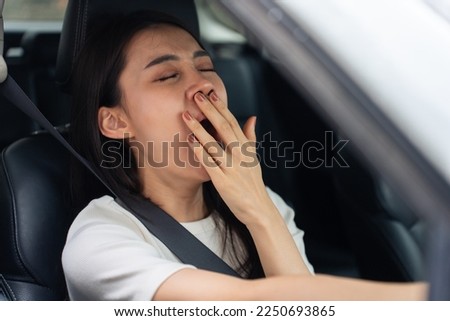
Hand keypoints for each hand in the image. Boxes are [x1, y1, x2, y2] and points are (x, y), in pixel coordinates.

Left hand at [182, 91, 277, 225]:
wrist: (258, 208)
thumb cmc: (253, 183)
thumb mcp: (254, 158)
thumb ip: (250, 137)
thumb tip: (252, 117)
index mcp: (246, 148)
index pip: (232, 122)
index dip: (221, 108)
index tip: (210, 94)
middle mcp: (240, 155)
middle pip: (223, 128)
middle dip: (209, 110)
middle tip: (196, 95)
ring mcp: (231, 168)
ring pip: (213, 144)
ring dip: (198, 128)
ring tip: (186, 115)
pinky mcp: (222, 181)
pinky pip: (209, 163)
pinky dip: (199, 151)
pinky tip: (189, 140)